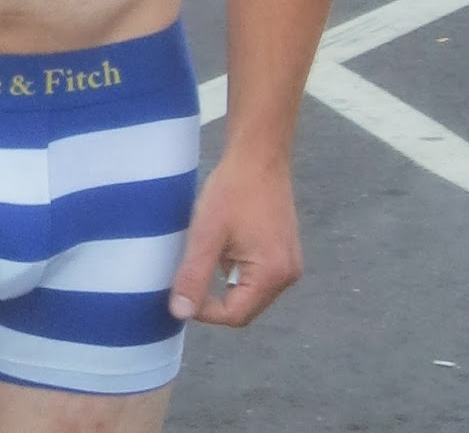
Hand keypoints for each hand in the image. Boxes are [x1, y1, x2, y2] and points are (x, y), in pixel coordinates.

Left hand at [168, 154, 301, 327]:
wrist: (259, 154)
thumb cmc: (233, 190)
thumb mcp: (207, 233)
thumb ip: (194, 275)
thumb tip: (179, 314)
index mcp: (272, 275)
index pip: (235, 315)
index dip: (205, 310)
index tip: (182, 289)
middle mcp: (287, 275)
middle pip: (245, 306)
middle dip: (216, 295)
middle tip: (193, 269)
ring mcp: (289, 261)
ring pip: (250, 289)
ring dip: (226, 278)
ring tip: (209, 249)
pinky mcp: (284, 248)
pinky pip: (258, 272)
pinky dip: (238, 265)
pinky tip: (225, 241)